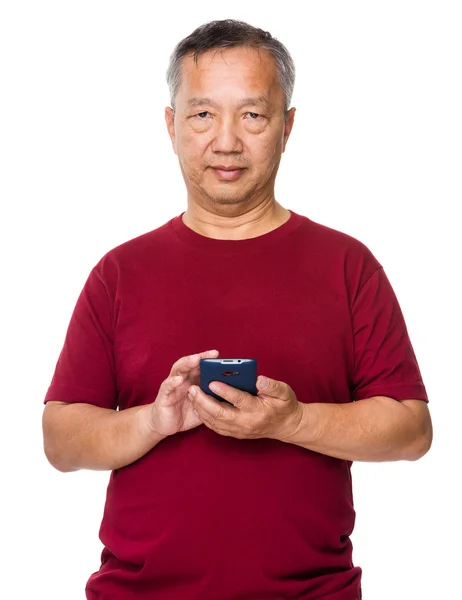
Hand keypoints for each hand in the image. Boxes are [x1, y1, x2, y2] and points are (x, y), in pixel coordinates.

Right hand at [148, 349, 219, 436]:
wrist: (165, 426)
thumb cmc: (185, 413)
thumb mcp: (203, 406)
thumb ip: (213, 399)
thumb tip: (231, 396)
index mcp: (193, 380)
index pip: (200, 366)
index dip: (208, 359)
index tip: (219, 355)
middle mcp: (182, 379)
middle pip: (190, 364)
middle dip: (201, 357)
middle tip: (212, 354)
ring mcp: (172, 386)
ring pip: (178, 370)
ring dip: (187, 364)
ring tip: (196, 359)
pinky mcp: (164, 396)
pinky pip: (168, 387)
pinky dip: (173, 382)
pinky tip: (179, 380)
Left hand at [188, 375, 303, 440]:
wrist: (286, 426)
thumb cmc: (284, 406)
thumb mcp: (285, 392)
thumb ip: (272, 386)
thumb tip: (259, 380)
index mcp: (258, 411)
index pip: (239, 400)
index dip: (225, 391)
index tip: (212, 382)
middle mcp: (246, 423)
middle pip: (220, 414)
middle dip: (204, 401)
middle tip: (193, 388)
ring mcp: (239, 430)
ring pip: (215, 422)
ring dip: (201, 409)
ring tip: (192, 394)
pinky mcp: (235, 433)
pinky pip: (215, 427)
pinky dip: (205, 417)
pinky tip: (198, 405)